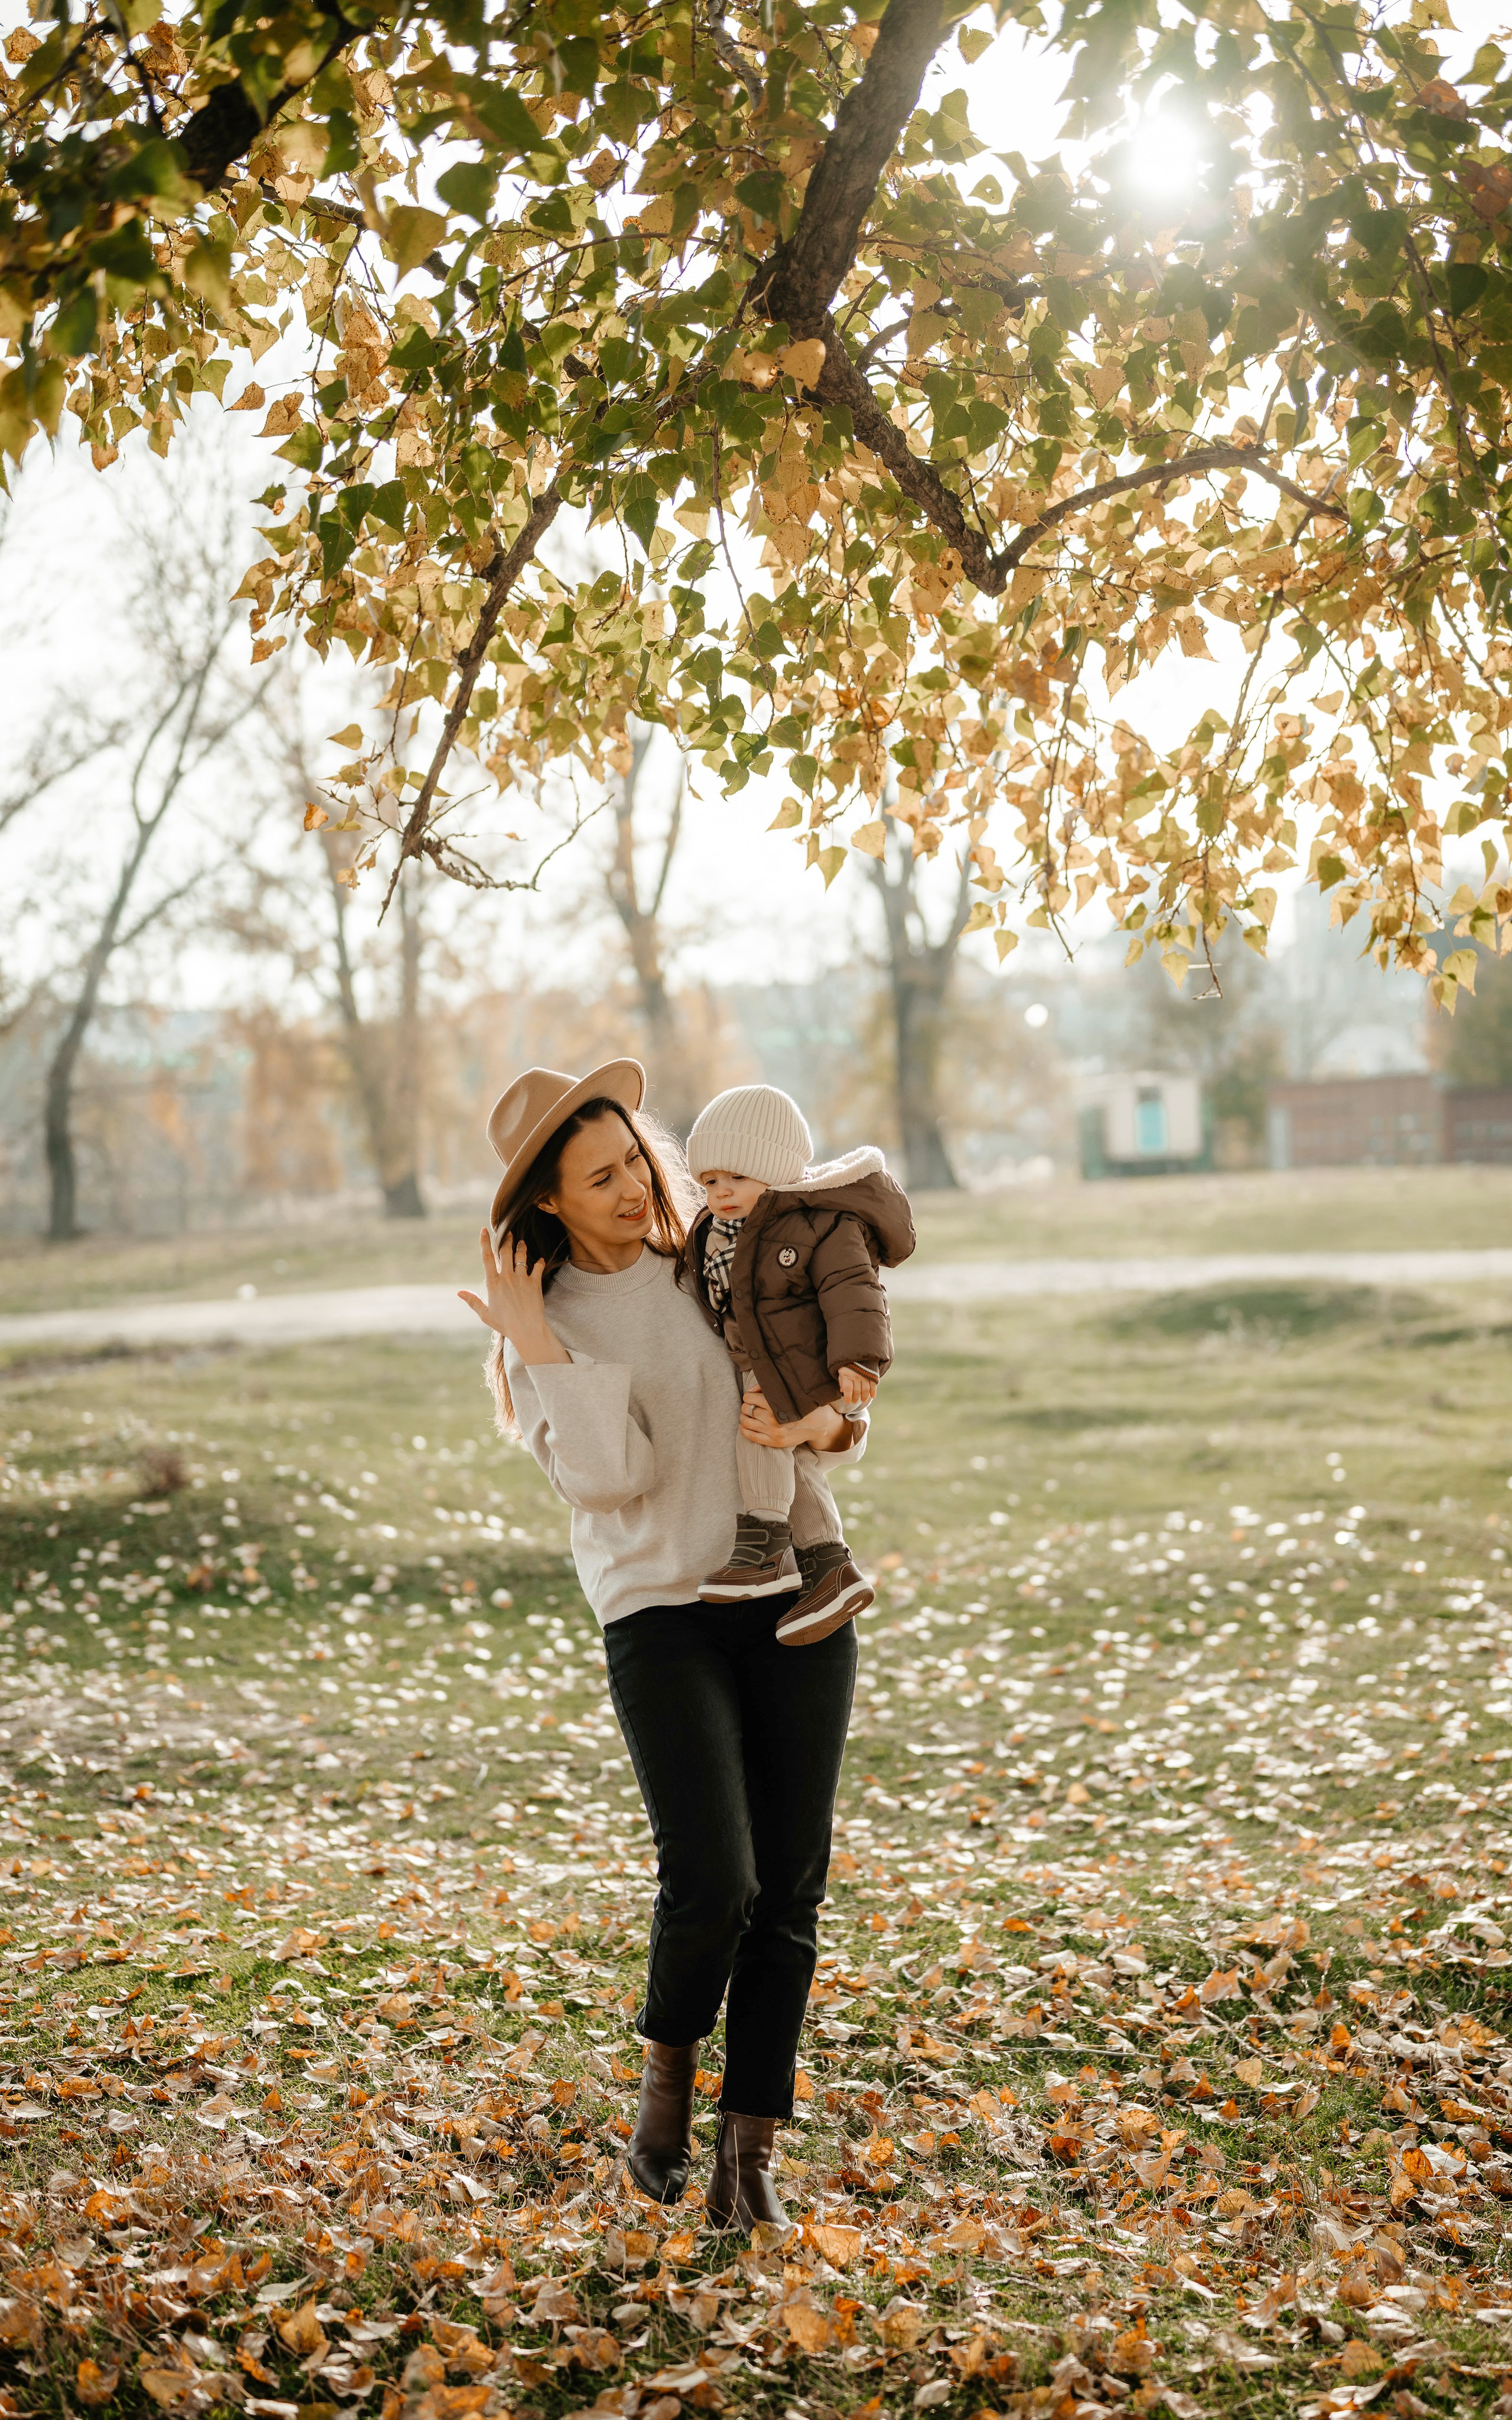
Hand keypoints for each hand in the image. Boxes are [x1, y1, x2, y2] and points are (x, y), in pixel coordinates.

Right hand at [457, 1226, 555, 1353]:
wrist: (527, 1330)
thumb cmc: (505, 1324)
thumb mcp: (485, 1314)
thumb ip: (473, 1301)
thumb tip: (459, 1293)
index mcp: (493, 1284)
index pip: (487, 1258)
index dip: (485, 1243)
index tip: (484, 1230)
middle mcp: (507, 1278)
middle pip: (505, 1253)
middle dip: (507, 1240)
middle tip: (509, 1233)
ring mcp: (522, 1279)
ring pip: (521, 1257)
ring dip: (521, 1247)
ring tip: (521, 1242)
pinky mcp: (535, 1284)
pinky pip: (537, 1268)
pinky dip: (538, 1262)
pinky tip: (539, 1259)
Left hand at [740, 1381, 851, 1454]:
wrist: (819, 1424)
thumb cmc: (804, 1406)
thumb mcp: (790, 1393)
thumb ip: (769, 1390)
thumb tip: (752, 1390)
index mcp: (776, 1405)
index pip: (749, 1398)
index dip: (748, 1395)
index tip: (751, 1396)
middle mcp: (773, 1420)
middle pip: (746, 1409)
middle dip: (746, 1405)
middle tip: (750, 1405)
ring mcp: (773, 1433)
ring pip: (746, 1422)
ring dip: (743, 1417)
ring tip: (747, 1414)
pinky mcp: (774, 1442)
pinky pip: (751, 1436)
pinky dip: (744, 1430)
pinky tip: (746, 1425)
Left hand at [837, 1364, 878, 1409]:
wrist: (858, 1350)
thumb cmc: (847, 1363)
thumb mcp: (841, 1370)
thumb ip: (841, 1380)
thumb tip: (842, 1391)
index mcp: (847, 1375)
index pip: (847, 1389)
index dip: (848, 1397)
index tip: (847, 1402)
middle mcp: (856, 1376)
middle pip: (856, 1391)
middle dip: (855, 1398)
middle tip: (854, 1402)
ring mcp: (865, 1375)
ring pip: (865, 1390)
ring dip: (864, 1397)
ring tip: (862, 1400)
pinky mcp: (872, 1374)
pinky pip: (873, 1384)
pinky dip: (873, 1391)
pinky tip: (872, 1396)